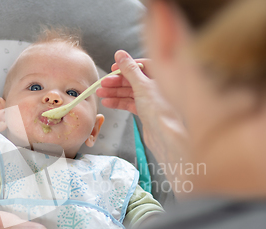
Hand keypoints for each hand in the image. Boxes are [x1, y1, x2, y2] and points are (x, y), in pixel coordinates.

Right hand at [97, 50, 188, 178]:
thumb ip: (129, 69)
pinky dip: (119, 103)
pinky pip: (130, 103)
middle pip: (134, 79)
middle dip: (117, 82)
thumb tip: (120, 54)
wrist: (164, 136)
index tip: (113, 69)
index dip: (127, 66)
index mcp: (162, 76)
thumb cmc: (158, 110)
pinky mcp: (146, 112)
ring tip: (100, 94)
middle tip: (102, 84)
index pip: (142, 65)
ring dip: (115, 92)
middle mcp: (158, 87)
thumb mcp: (141, 85)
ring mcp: (152, 100)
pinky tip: (108, 103)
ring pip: (130, 92)